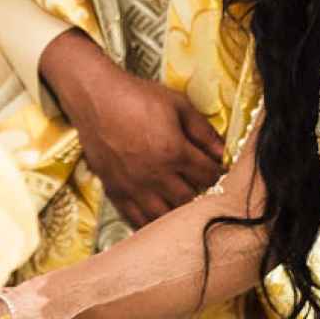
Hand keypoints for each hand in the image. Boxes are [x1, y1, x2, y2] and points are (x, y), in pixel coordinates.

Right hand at [41, 30, 223, 226]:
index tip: (217, 170)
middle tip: (201, 186)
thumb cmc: (138, 97)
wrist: (95, 98)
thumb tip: (223, 152)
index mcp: (174, 152)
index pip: (208, 174)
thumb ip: (203, 130)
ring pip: (165, 216)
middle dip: (201, 193)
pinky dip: (151, 222)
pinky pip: (136, 219)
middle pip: (189, 199)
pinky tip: (158, 217)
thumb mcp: (178, 104)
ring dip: (177, 211)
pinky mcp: (115, 191)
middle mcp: (155, 175)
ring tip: (182, 202)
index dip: (217, 172)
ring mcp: (133, 187)